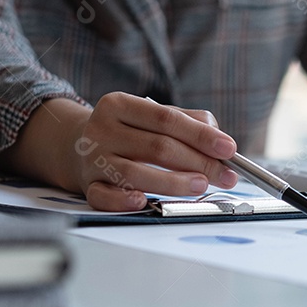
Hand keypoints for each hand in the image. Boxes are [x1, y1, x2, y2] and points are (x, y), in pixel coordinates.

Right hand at [71, 92, 238, 209]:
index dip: (201, 136)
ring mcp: (92, 159)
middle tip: (225, 175)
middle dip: (198, 163)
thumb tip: (219, 139)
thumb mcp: (153, 116)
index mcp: (119, 104)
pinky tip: (144, 202)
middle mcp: (102, 130)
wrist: (77, 146)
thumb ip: (188, 121)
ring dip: (173, 183)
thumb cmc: (129, 131)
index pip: (166, 119)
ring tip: (202, 185)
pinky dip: (124, 201)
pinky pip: (104, 196)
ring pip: (135, 174)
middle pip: (157, 147)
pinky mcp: (87, 185)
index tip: (229, 149)